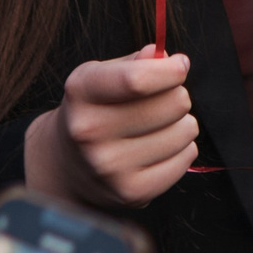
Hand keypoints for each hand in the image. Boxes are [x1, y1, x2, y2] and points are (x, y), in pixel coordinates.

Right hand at [24, 45, 198, 209]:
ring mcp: (110, 166)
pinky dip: (182, 149)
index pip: (138, 80)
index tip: (180, 66)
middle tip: (161, 101)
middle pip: (172, 103)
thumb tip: (171, 61)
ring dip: (181, 124)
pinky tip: (160, 147)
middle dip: (177, 95)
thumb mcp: (102, 76)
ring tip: (158, 126)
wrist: (66, 165)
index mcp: (82, 92)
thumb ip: (136, 63)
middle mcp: (90, 131)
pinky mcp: (131, 192)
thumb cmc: (94, 110)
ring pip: (184, 131)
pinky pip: (186, 158)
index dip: (170, 71)